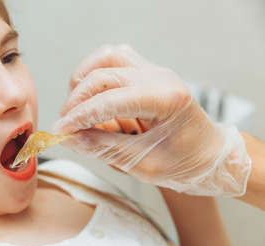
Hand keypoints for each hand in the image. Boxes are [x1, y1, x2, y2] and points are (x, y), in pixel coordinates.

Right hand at [53, 45, 250, 196]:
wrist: (208, 154)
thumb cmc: (184, 162)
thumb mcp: (144, 165)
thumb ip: (105, 148)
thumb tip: (70, 138)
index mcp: (167, 101)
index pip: (110, 101)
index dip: (79, 117)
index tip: (59, 132)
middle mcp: (160, 78)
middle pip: (103, 75)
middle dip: (77, 101)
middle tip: (65, 126)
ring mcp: (154, 71)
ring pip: (107, 58)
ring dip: (85, 81)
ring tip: (77, 108)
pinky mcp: (147, 73)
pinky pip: (114, 60)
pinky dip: (96, 75)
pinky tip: (91, 97)